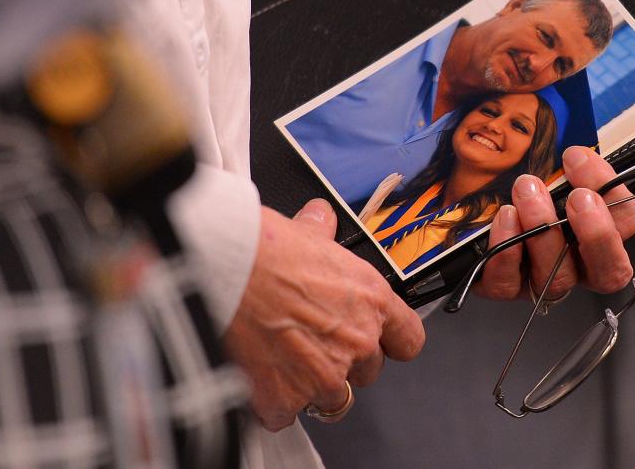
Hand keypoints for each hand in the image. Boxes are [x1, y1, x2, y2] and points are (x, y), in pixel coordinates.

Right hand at [224, 202, 424, 430]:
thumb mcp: (306, 231)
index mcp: (371, 300)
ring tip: (280, 357)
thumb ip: (322, 232)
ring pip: (330, 398)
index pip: (409, 339)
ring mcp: (324, 376)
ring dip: (310, 386)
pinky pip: (284, 414)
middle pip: (367, 372)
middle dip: (341, 361)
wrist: (225, 272)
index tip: (381, 342)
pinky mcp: (287, 400)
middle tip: (309, 340)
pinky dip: (270, 401)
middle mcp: (356, 341)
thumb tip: (320, 219)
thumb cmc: (264, 250)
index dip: (392, 342)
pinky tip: (255, 373)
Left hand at [475, 146, 634, 300]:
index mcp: (599, 231)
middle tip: (577, 197)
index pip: (627, 221)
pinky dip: (507, 251)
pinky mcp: (507, 287)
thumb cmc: (521, 188)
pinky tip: (504, 220)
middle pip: (610, 270)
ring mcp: (544, 281)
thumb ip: (571, 168)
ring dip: (544, 230)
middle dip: (597, 233)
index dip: (611, 191)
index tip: (578, 160)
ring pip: (559, 276)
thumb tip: (577, 155)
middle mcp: (579, 264)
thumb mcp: (549, 170)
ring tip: (526, 192)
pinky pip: (510, 283)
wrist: (474, 206)